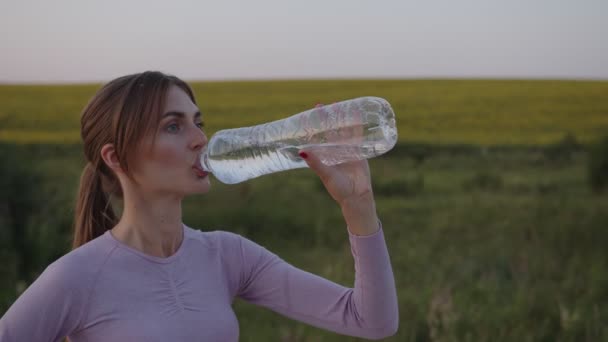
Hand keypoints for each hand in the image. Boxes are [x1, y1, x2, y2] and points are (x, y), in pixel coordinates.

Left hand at [299, 103, 378, 234]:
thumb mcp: (326, 174)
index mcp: (324, 156)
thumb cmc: (339, 189)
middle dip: (326, 119)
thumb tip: (301, 152)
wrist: (357, 197)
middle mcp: (334, 152)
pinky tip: (357, 115)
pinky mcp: (359, 152)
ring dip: (341, 120)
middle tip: (322, 104)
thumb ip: (315, 163)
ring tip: (339, 106)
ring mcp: (347, 151)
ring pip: (343, 131)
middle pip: (329, 131)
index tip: (308, 114)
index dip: (313, 127)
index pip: (317, 137)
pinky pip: (358, 135)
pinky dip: (357, 125)